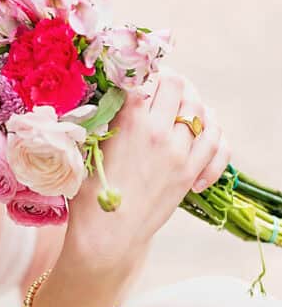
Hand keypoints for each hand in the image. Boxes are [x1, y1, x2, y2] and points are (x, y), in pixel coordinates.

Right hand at [63, 68, 230, 263]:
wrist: (107, 235)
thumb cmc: (89, 194)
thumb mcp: (90, 147)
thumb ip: (107, 118)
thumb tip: (115, 94)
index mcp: (130, 122)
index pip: (148, 76)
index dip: (144, 70)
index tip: (139, 76)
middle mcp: (159, 133)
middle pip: (179, 85)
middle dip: (170, 81)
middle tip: (162, 89)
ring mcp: (180, 154)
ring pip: (200, 110)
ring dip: (192, 104)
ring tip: (181, 108)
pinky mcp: (191, 174)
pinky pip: (217, 143)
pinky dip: (213, 135)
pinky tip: (201, 137)